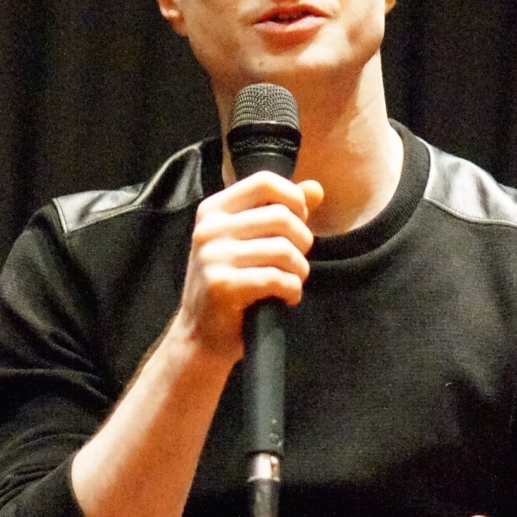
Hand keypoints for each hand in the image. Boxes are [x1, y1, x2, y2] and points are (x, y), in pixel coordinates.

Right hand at [176, 171, 323, 359]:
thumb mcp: (250, 242)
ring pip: (283, 250)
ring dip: (299, 270)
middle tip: (297, 262)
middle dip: (302, 241)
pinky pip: (276, 278)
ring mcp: (212, 257)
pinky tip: (287, 297)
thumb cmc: (231, 285)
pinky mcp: (222, 285)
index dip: (293, 199)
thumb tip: (316, 188)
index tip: (298, 223)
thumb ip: (282, 211)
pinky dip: (292, 290)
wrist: (200, 335)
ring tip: (292, 282)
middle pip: (281, 216)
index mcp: (214, 210)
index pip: (265, 182)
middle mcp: (209, 228)